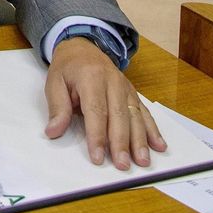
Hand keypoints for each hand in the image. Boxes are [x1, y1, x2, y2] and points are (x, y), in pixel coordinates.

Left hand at [44, 39, 166, 168]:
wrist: (82, 47)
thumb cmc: (67, 69)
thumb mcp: (54, 83)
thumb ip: (57, 108)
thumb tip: (53, 132)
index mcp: (91, 78)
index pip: (96, 111)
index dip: (97, 135)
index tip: (97, 157)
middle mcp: (113, 82)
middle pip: (120, 116)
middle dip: (121, 143)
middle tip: (122, 165)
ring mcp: (126, 88)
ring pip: (135, 116)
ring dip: (140, 140)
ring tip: (142, 161)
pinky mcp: (133, 93)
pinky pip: (145, 112)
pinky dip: (153, 130)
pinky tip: (159, 146)